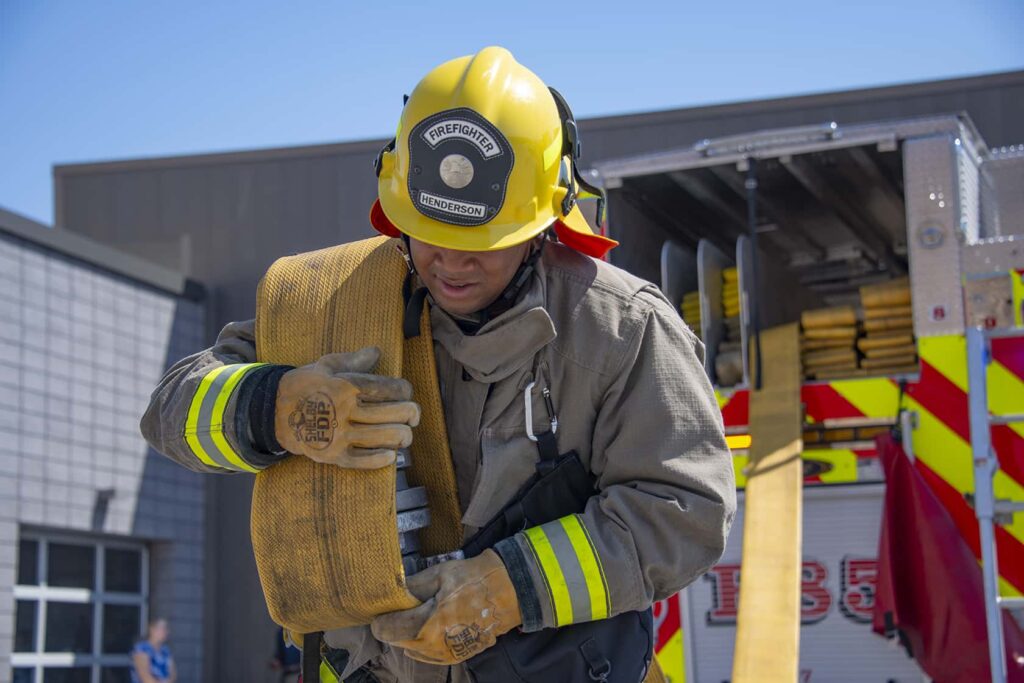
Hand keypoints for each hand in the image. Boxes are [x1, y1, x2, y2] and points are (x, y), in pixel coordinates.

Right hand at [274, 347, 420, 467]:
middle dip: (411, 414)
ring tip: (406, 434)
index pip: (388, 388)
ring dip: (403, 437)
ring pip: (384, 437)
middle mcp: (346, 411)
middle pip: (393, 413)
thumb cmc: (303, 385)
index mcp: (346, 386)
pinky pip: (364, 461)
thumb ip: (353, 360)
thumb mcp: (325, 366)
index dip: (404, 390)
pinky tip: (391, 455)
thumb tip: (377, 351)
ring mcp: (340, 435)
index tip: (406, 392)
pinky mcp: (333, 456)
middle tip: (413, 415)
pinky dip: (382, 459)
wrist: (272, 412)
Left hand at [370, 550, 521, 664]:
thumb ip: (410, 588)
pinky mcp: (457, 656)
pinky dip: (424, 642)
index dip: (380, 617)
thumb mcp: (439, 575)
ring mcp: (445, 654)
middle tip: (403, 606)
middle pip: (397, 640)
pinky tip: (430, 627)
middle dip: (395, 624)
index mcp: (425, 625)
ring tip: (420, 613)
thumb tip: (389, 592)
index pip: (385, 629)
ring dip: (409, 633)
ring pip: (412, 648)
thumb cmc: (474, 580)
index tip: (384, 606)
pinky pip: (429, 655)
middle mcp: (432, 646)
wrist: (510, 591)